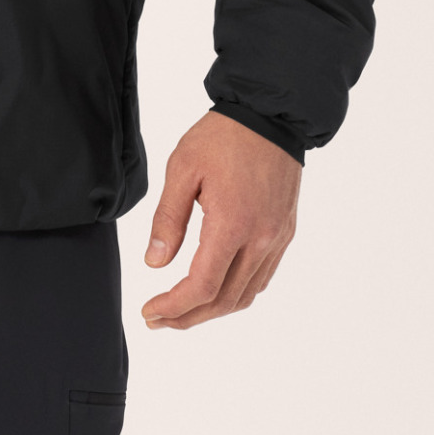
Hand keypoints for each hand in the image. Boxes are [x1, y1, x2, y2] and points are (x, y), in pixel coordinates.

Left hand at [140, 111, 300, 330]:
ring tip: (182, 309)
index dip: (174, 307)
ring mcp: (276, 238)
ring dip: (212, 310)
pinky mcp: (283, 232)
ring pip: (246, 295)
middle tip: (158, 319)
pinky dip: (236, 292)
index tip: (149, 312)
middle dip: (188, 317)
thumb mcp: (183, 168)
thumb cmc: (223, 136)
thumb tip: (155, 264)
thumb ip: (168, 219)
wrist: (271, 115)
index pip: (202, 286)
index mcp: (233, 224)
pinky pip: (261, 277)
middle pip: (224, 300)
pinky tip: (215, 288)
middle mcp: (261, 239)